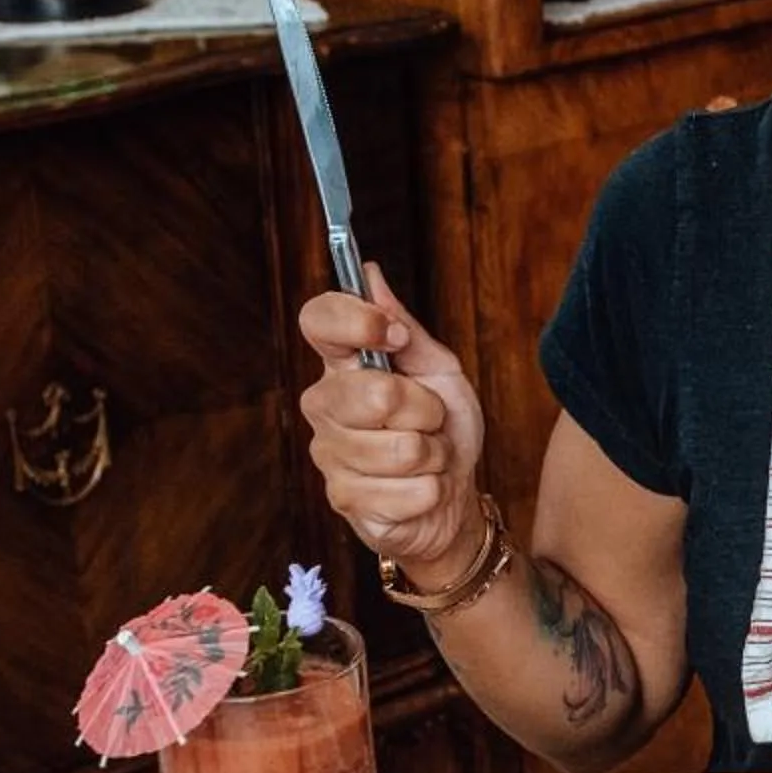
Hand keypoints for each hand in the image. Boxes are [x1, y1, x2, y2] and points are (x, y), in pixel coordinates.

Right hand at [298, 265, 486, 574]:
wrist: (452, 497)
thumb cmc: (443, 429)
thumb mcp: (438, 372)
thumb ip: (406, 329)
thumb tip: (370, 274)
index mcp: (343, 363)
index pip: (319, 320)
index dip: (357, 321)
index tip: (392, 335)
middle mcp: (324, 404)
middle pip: (378, 393)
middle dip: (426, 410)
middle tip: (429, 419)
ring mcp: (329, 453)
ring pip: (402, 448)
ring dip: (434, 454)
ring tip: (426, 456)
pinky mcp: (343, 498)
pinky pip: (409, 489)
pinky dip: (431, 489)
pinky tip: (418, 488)